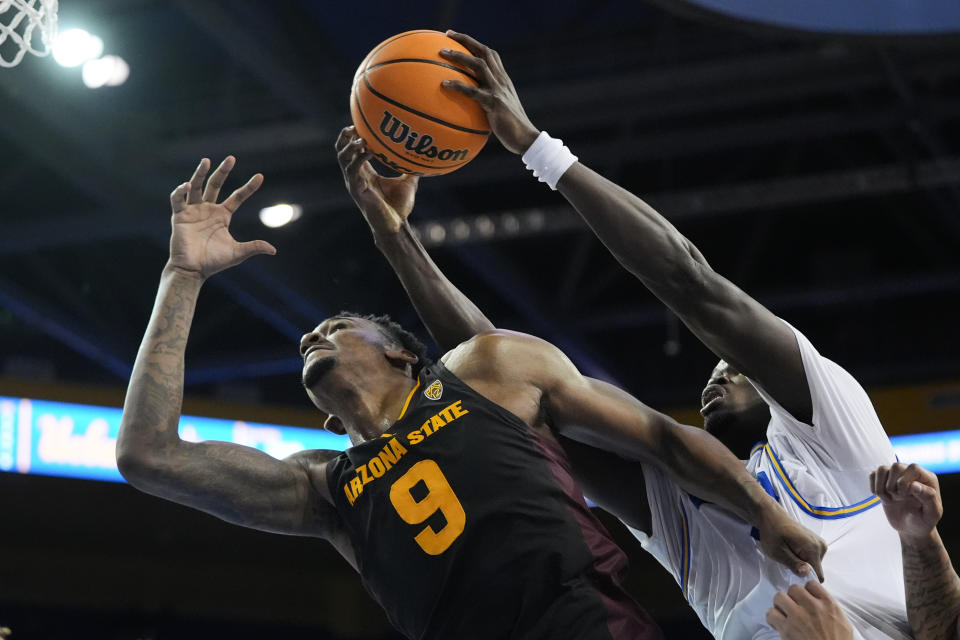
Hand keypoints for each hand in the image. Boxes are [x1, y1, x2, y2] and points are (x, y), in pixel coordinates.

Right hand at [168, 157, 274, 279]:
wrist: (193, 270)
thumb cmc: (213, 262)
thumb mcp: (237, 253)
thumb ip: (253, 247)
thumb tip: (273, 250)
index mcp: (222, 215)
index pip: (238, 197)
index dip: (249, 187)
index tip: (260, 176)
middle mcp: (208, 209)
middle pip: (215, 185)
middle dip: (223, 172)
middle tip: (231, 158)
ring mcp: (193, 211)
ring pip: (196, 187)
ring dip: (199, 173)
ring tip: (206, 161)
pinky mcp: (179, 216)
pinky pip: (178, 199)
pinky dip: (181, 191)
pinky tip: (188, 185)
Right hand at [336, 125, 419, 235]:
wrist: (396, 225)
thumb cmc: (399, 207)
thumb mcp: (407, 183)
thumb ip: (411, 169)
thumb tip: (423, 158)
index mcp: (365, 173)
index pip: (351, 150)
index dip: (352, 136)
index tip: (359, 124)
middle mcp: (356, 176)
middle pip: (341, 151)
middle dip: (345, 137)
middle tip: (354, 127)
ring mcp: (354, 183)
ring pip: (343, 159)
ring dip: (350, 146)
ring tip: (360, 138)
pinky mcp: (357, 190)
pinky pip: (353, 170)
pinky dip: (359, 159)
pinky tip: (368, 151)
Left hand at [440, 30, 539, 154]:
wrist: (526, 139)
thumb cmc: (511, 128)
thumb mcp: (501, 110)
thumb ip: (488, 101)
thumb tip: (469, 105)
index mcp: (503, 80)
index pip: (490, 54)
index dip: (474, 44)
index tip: (457, 37)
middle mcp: (501, 80)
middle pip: (484, 52)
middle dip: (466, 40)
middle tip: (447, 35)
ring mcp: (498, 90)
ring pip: (478, 65)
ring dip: (460, 56)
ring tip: (442, 53)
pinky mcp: (494, 103)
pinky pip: (473, 91)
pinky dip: (457, 85)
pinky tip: (444, 84)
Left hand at [757, 508, 826, 581]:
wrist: (772, 516)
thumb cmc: (772, 533)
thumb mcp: (777, 551)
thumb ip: (793, 564)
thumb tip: (807, 574)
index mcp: (813, 548)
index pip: (817, 575)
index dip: (805, 578)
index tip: (792, 574)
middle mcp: (821, 546)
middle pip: (815, 570)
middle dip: (801, 568)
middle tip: (787, 559)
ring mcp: (821, 543)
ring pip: (813, 565)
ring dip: (801, 562)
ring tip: (788, 553)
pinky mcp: (817, 543)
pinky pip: (812, 558)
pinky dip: (802, 557)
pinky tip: (792, 550)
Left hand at [767, 581, 852, 639]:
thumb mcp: (842, 622)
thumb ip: (829, 608)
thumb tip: (819, 601)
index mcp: (829, 604)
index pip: (811, 584)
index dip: (806, 591)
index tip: (804, 599)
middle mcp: (813, 607)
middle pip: (793, 588)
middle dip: (792, 597)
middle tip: (792, 606)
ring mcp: (798, 616)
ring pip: (779, 597)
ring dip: (779, 605)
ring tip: (783, 613)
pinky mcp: (787, 629)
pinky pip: (771, 613)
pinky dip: (772, 618)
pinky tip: (778, 624)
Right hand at [871, 463, 941, 542]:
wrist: (911, 528)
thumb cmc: (924, 521)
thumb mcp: (932, 513)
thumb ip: (928, 498)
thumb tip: (914, 485)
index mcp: (926, 479)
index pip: (913, 468)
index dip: (905, 481)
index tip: (906, 496)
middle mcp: (911, 474)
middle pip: (896, 466)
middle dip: (893, 485)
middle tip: (898, 498)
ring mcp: (896, 478)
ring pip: (882, 469)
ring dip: (881, 486)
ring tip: (889, 498)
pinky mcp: (884, 482)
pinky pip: (873, 475)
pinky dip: (874, 487)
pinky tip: (883, 497)